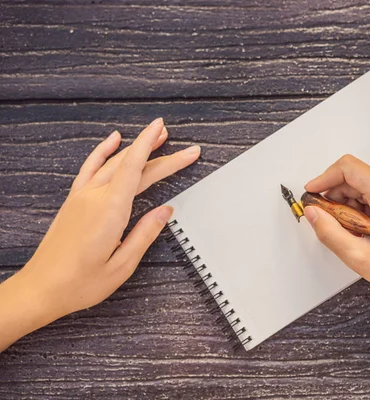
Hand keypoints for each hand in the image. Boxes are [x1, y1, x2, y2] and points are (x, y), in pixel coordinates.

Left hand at [3, 118, 199, 339]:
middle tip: (188, 152)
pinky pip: (90, 167)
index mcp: (110, 210)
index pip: (136, 168)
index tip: (164, 129)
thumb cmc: (79, 283)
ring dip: (137, 147)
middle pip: (132, 165)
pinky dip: (103, 150)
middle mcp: (94, 197)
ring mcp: (82, 196)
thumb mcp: (122, 265)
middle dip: (161, 154)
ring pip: (114, 162)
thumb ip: (145, 234)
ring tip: (158, 137)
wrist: (41, 288)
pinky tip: (114, 140)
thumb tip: (165, 211)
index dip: (152, 146)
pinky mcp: (74, 200)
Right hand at [304, 154, 369, 305]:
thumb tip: (311, 211)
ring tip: (352, 232)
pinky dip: (357, 208)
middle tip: (331, 224)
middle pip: (352, 177)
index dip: (324, 179)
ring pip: (359, 185)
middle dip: (335, 198)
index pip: (348, 168)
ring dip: (346, 205)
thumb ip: (329, 231)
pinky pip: (369, 192)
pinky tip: (362, 229)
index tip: (311, 195)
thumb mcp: (358, 255)